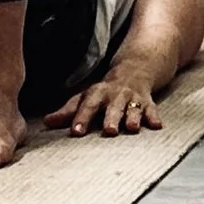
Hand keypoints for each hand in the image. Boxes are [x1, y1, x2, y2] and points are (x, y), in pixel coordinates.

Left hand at [46, 67, 167, 137]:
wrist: (135, 70)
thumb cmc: (105, 91)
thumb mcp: (86, 97)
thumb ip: (68, 111)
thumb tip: (46, 123)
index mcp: (97, 94)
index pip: (87, 106)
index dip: (81, 118)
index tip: (76, 132)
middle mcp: (115, 95)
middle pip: (112, 107)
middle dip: (111, 118)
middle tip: (109, 131)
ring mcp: (132, 98)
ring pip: (133, 108)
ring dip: (133, 117)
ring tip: (133, 128)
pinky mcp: (147, 102)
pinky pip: (152, 109)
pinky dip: (154, 117)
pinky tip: (157, 126)